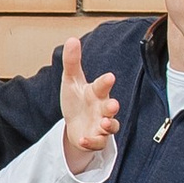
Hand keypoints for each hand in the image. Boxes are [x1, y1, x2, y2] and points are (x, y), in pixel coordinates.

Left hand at [58, 33, 119, 166]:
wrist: (75, 124)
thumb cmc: (77, 100)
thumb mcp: (71, 81)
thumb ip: (72, 62)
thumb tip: (71, 39)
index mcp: (96, 92)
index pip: (102, 86)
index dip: (105, 82)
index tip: (109, 77)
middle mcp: (102, 108)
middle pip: (111, 107)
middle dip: (112, 107)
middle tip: (112, 105)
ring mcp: (101, 125)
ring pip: (111, 127)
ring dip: (109, 126)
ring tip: (105, 124)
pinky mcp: (96, 139)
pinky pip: (98, 143)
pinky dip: (92, 142)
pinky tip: (83, 139)